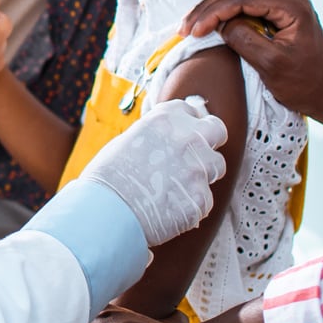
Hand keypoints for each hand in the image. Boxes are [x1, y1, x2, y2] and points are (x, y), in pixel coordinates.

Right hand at [75, 96, 228, 246]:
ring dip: (201, 175)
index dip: (188, 123)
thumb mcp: (128, 141)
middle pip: (217, 130)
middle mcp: (188, 138)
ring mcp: (198, 168)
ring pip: (216, 167)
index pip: (191, 110)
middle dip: (209, 142)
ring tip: (174, 188)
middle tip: (195, 156)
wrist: (106, 211)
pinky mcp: (201, 198)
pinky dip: (191, 205)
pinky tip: (169, 209)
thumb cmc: (108, 177)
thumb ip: (155, 136)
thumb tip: (165, 141)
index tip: (184, 133)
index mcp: (166, 118)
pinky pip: (205, 199)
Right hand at [180, 0, 322, 119]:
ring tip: (198, 12)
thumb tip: (223, 24)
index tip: (195, 30)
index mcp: (293, 8)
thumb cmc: (306, 85)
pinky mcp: (287, 9)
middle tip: (188, 25)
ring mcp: (291, 1)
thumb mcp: (271, 66)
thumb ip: (245, 39)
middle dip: (212, 6)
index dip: (215, 12)